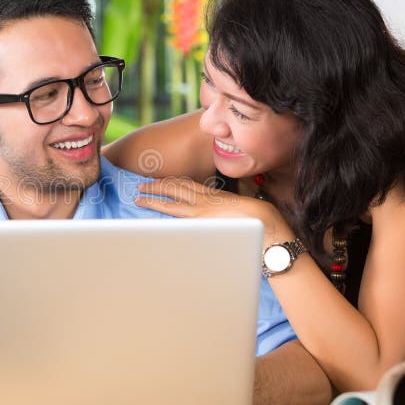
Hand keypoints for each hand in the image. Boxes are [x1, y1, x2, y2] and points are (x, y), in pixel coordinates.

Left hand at [135, 177, 261, 218]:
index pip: (187, 185)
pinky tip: (152, 212)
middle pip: (175, 189)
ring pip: (171, 200)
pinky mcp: (200, 220)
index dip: (171, 183)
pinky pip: (175, 214)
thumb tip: (214, 218)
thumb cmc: (255, 220)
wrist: (265, 223)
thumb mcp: (233, 212)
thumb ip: (219, 213)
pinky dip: (162, 211)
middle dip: (157, 187)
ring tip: (139, 196)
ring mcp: (201, 210)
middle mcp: (205, 200)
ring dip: (154, 198)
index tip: (159, 182)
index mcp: (213, 195)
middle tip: (141, 185)